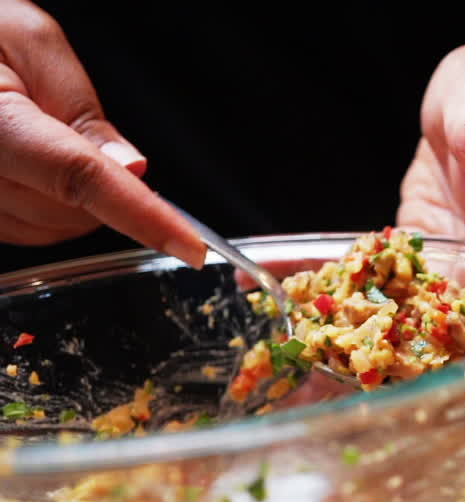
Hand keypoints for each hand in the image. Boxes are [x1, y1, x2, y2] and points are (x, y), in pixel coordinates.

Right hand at [0, 1, 203, 265]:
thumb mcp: (29, 40)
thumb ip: (80, 109)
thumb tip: (133, 171)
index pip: (78, 177)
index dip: (142, 216)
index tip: (191, 246)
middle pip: (69, 212)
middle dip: (103, 189)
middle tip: (76, 133)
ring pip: (49, 230)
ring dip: (72, 200)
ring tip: (40, 138)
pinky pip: (21, 230)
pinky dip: (46, 206)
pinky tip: (29, 166)